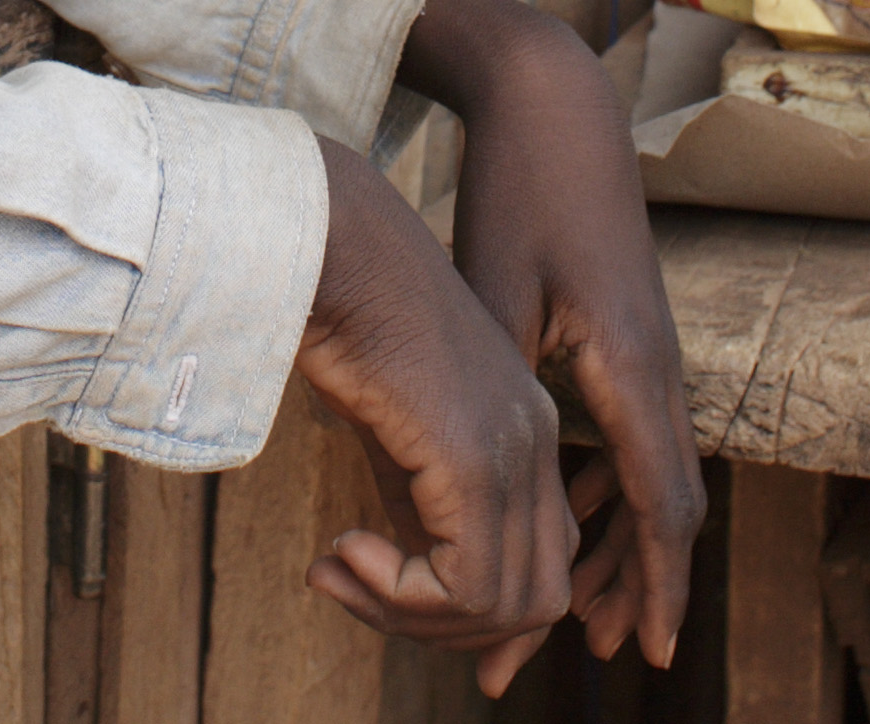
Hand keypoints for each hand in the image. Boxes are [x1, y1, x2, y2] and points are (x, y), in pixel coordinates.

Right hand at [295, 135, 577, 693]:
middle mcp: (535, 442)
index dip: (473, 608)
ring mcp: (513, 449)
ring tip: (339, 571)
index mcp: (525, 425)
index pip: (541, 561)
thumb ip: (414, 497)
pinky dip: (402, 596)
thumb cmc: (345, 309)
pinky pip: (466, 583)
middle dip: (444, 627)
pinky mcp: (475, 457)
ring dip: (412, 617)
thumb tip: (405, 575)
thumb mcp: (390, 423)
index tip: (379, 594)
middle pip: (535, 600)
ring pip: (505, 605)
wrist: (328, 242)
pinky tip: (342, 551)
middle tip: (353, 589)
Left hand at [400, 0, 707, 673]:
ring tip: (575, 615)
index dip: (653, 588)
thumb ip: (491, 389)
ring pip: (649, 476)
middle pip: (664, 508)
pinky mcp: (626, 333)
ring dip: (616, 544)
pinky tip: (573, 518)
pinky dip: (608, 489)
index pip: (661, 509)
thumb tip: (452, 483)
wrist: (556, 105)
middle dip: (629, 586)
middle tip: (589, 655)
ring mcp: (648, 350)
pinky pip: (633, 436)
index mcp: (633, 368)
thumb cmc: (518, 193)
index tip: (646, 655)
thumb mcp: (495, 295)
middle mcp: (657, 368)